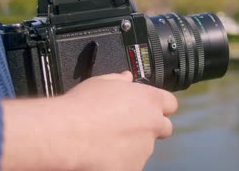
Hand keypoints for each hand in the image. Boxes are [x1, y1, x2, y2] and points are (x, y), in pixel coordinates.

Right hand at [1, 71, 177, 170]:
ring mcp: (144, 149)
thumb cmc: (83, 106)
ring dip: (134, 144)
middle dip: (151, 127)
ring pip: (145, 147)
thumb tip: (126, 78)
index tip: (149, 108)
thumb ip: (119, 80)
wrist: (67, 134)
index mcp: (149, 100)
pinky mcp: (133, 167)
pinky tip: (104, 153)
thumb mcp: (101, 82)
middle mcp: (153, 124)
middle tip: (130, 126)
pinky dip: (122, 160)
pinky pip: (131, 163)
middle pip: (164, 127)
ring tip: (108, 139)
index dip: (160, 106)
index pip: (170, 103)